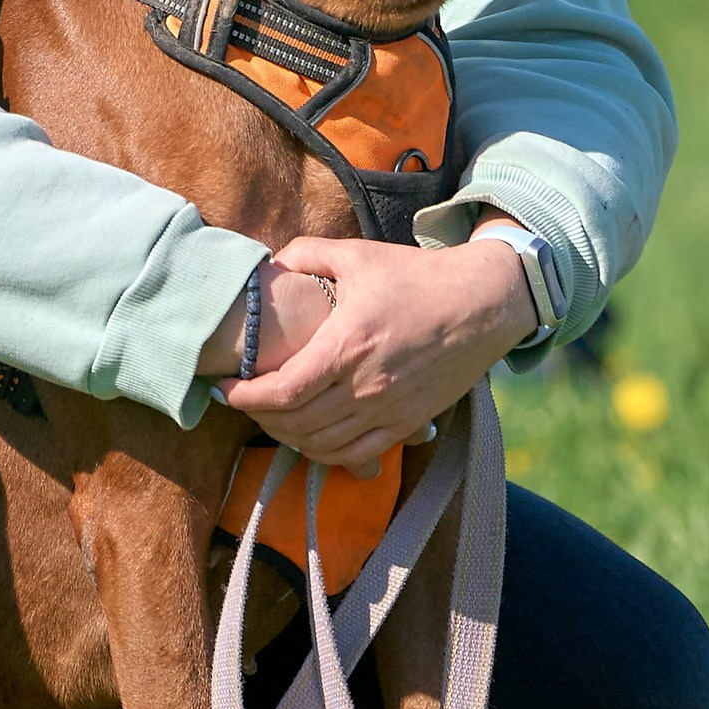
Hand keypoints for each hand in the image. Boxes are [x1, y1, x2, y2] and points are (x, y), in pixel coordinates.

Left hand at [216, 235, 533, 478]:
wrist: (483, 304)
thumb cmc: (419, 276)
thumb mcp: (360, 255)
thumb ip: (309, 253)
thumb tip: (272, 261)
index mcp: (349, 344)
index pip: (283, 391)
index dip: (244, 397)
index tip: (225, 388)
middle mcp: (367, 386)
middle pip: (295, 424)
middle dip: (258, 417)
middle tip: (243, 400)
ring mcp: (389, 410)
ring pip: (321, 446)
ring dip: (287, 437)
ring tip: (271, 416)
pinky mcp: (407, 423)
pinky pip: (355, 455)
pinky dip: (324, 453)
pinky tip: (310, 437)